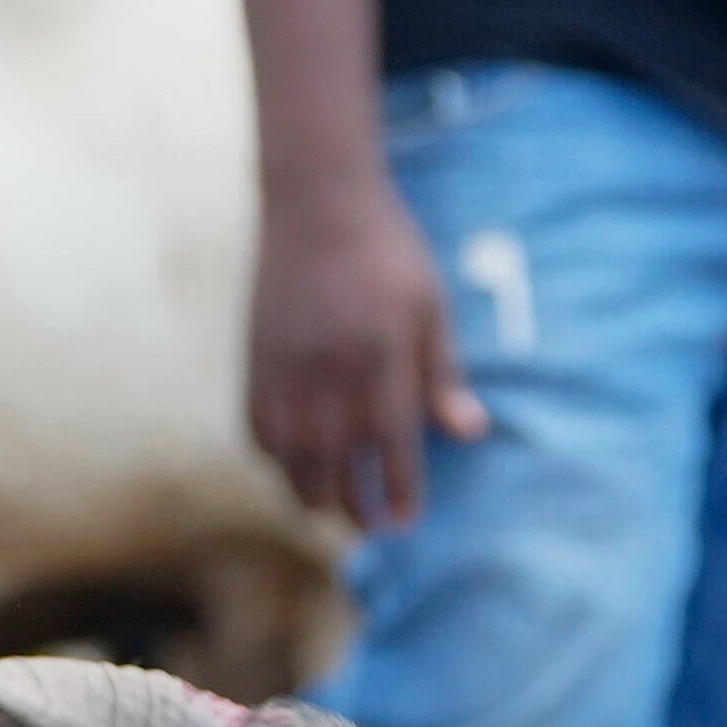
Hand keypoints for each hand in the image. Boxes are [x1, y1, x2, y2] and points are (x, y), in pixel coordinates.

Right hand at [245, 165, 483, 536]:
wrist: (316, 201)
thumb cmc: (387, 252)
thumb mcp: (431, 305)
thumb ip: (444, 374)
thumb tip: (471, 432)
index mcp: (383, 360)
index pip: (393, 450)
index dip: (400, 494)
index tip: (406, 521)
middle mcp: (331, 374)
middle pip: (339, 470)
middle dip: (356, 510)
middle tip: (371, 526)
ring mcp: (286, 372)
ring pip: (292, 463)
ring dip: (312, 496)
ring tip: (332, 509)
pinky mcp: (255, 363)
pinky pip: (259, 434)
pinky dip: (276, 460)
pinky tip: (295, 466)